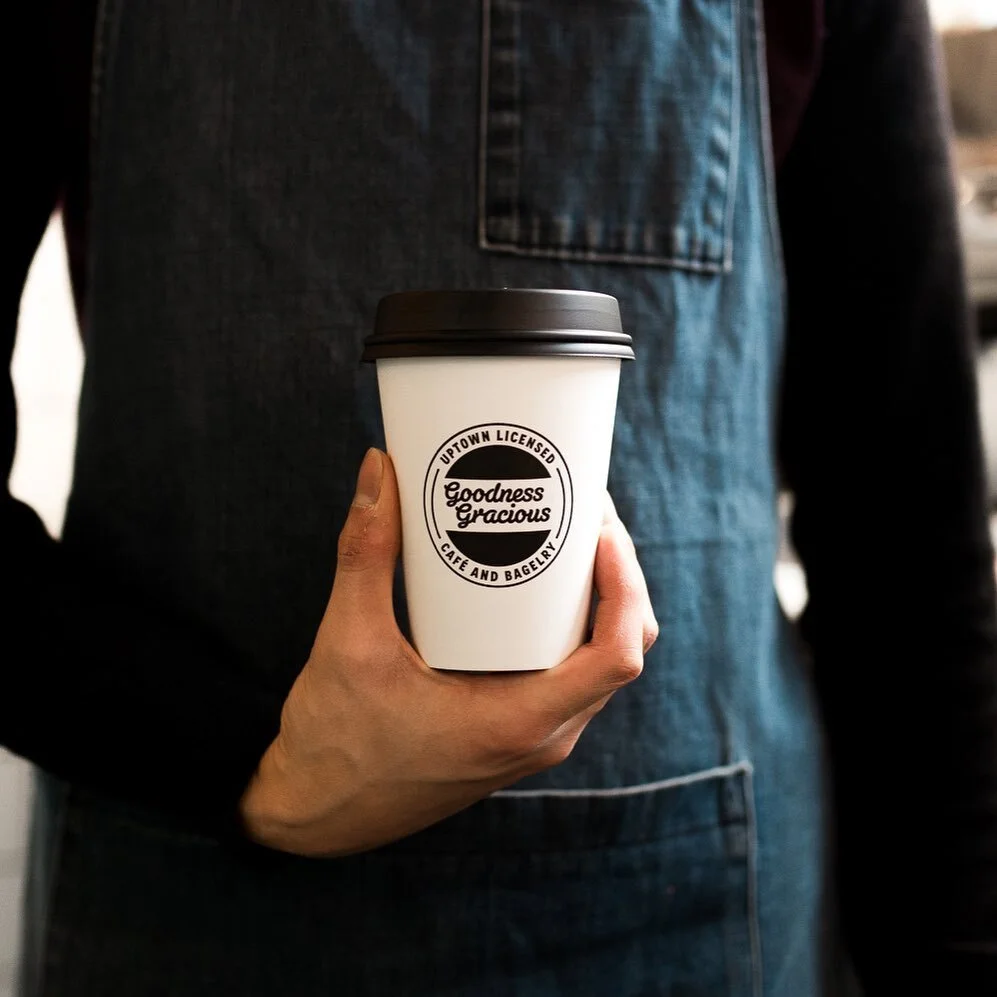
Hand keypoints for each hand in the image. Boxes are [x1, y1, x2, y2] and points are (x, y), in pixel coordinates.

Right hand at [239, 449, 656, 856]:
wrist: (314, 814)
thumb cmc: (333, 745)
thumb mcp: (348, 643)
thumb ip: (364, 555)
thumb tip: (379, 472)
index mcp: (519, 723)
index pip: (617, 657)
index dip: (625, 586)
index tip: (600, 530)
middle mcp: (541, 735)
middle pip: (618, 650)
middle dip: (615, 577)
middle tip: (584, 513)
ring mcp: (530, 737)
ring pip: (594, 664)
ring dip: (594, 601)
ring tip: (566, 539)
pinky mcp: (511, 731)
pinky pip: (566, 675)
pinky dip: (567, 627)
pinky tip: (534, 589)